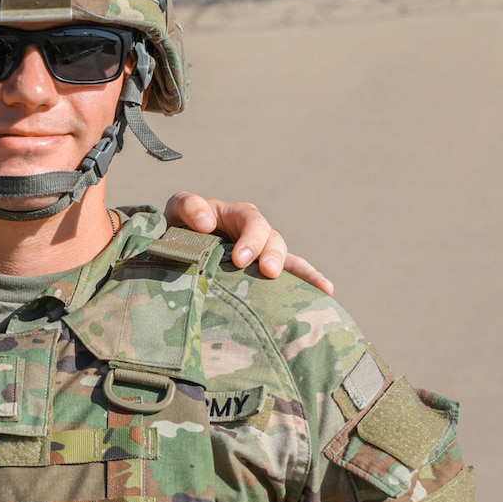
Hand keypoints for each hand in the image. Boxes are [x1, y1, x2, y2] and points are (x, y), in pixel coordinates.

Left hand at [162, 192, 333, 295]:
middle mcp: (256, 234)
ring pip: (289, 260)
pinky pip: (291, 278)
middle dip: (273, 256)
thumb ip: (188, 206)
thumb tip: (206, 222)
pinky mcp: (262, 275)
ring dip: (301, 274)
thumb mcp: (177, 209)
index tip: (239, 260)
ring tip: (317, 289)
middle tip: (268, 272)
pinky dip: (309, 285)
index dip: (250, 240)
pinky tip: (327, 295)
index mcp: (238, 216)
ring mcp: (263, 255)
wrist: (175, 249)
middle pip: (274, 241)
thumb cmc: (178, 227)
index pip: (252, 223)